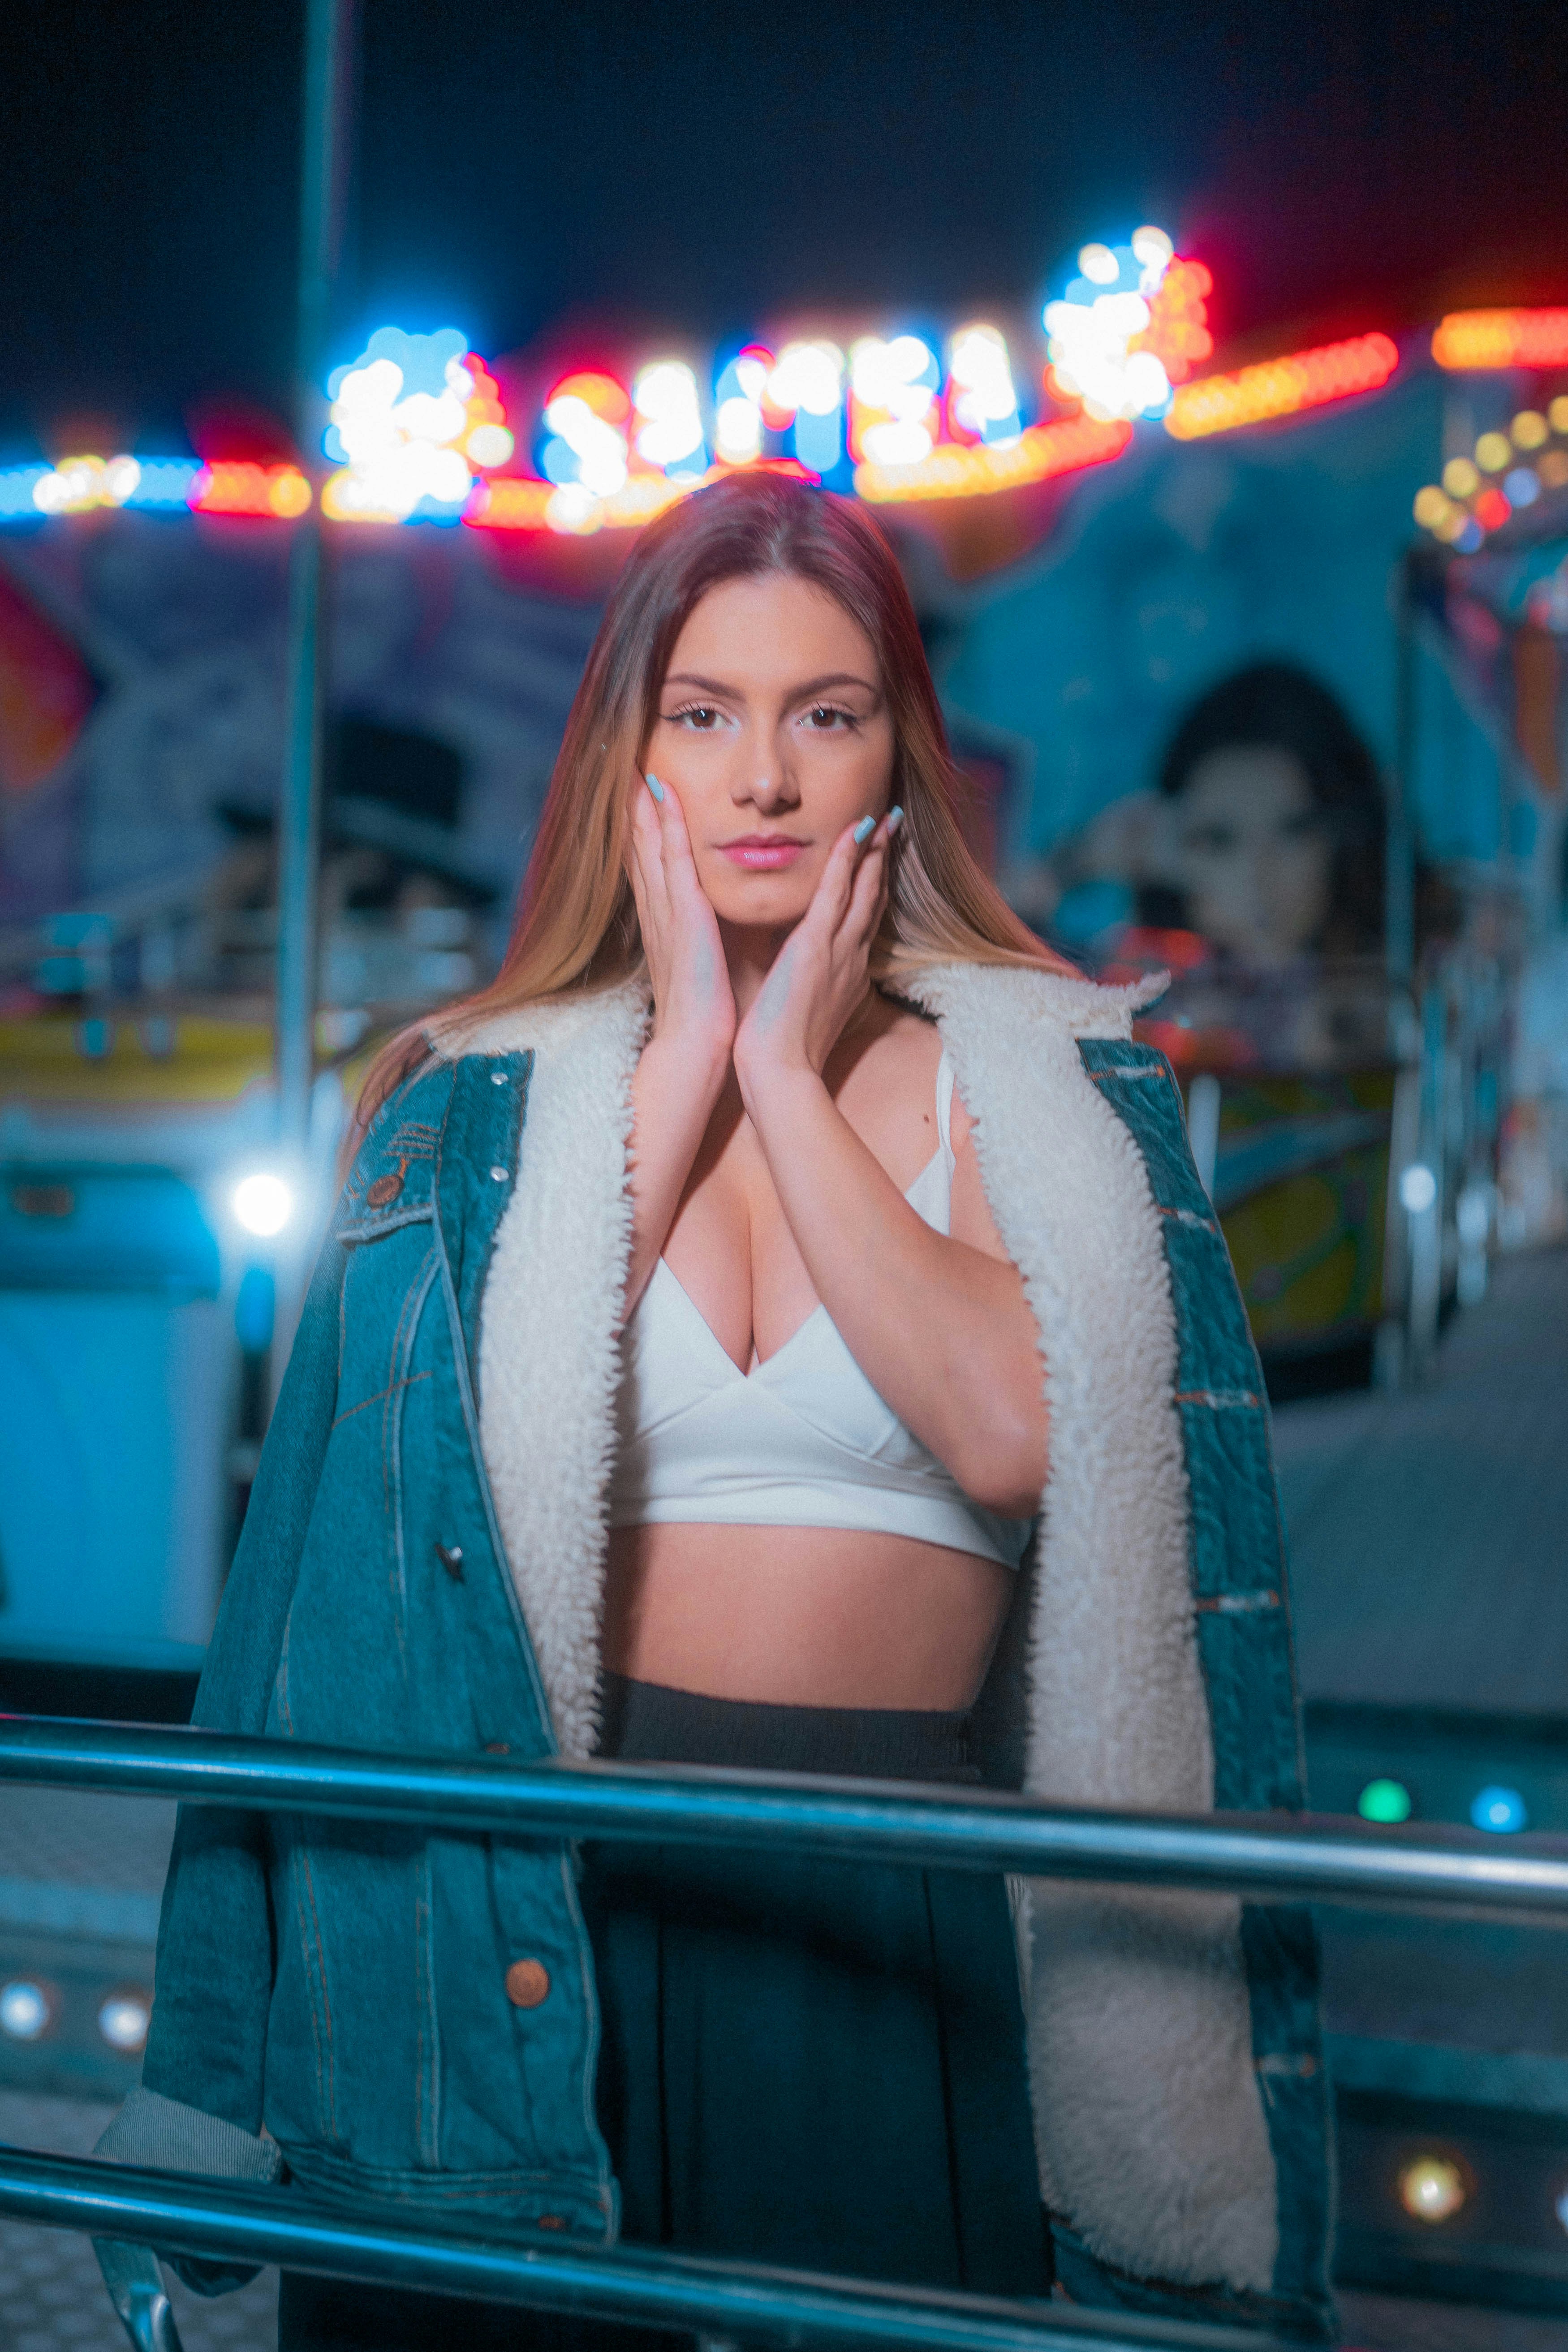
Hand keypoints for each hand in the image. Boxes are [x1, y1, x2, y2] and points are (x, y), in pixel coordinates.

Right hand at [627, 773, 734, 1063]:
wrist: (694, 1044)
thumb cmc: (701, 1015)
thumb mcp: (697, 968)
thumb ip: (697, 944)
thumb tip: (702, 931)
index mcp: (663, 927)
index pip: (649, 869)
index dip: (641, 833)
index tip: (638, 798)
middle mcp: (658, 913)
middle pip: (640, 850)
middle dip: (633, 810)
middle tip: (625, 768)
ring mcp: (667, 911)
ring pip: (651, 846)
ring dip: (643, 805)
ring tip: (636, 766)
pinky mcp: (684, 915)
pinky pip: (674, 859)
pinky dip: (668, 825)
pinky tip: (663, 794)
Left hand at [733, 808, 898, 1103]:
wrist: (780, 1073)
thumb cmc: (784, 1050)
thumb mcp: (806, 1011)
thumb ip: (810, 986)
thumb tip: (803, 974)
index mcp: (846, 973)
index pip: (863, 919)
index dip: (872, 886)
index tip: (877, 858)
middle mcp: (850, 958)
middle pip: (873, 898)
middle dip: (883, 860)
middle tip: (891, 824)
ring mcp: (837, 951)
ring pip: (862, 889)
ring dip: (872, 850)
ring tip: (882, 817)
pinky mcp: (815, 947)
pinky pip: (836, 894)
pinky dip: (845, 861)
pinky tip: (854, 832)